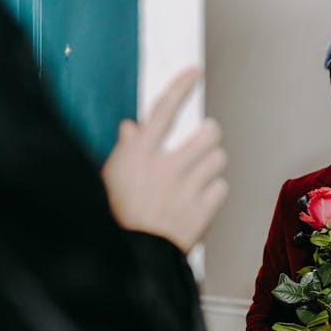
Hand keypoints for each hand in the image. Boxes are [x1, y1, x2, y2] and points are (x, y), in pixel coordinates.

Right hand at [101, 67, 227, 252]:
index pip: (163, 109)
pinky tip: (201, 198)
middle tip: (203, 143)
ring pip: (218, 158)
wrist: (130, 257)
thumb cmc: (114, 218)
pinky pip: (222, 187)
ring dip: (212, 164)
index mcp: (139, 155)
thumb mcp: (109, 179)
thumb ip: (125, 150)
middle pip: (208, 133)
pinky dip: (214, 191)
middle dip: (208, 135)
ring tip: (199, 175)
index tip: (193, 73)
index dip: (180, 87)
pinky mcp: (202, 210)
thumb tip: (131, 128)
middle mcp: (166, 166)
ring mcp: (187, 188)